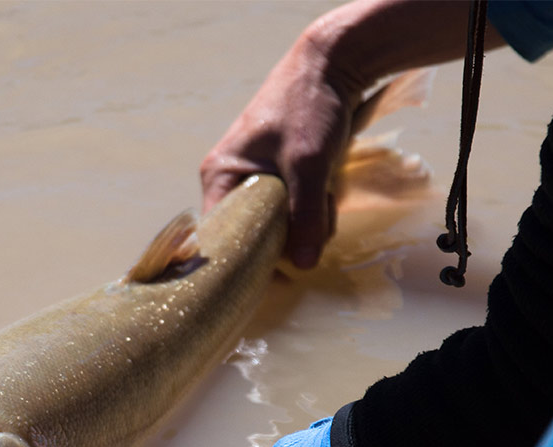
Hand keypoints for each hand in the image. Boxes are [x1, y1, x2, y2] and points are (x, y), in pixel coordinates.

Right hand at [199, 0, 507, 270]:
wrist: (333, 64)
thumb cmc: (308, 106)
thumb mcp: (309, 163)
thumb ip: (305, 215)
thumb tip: (303, 265)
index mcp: (220, 176)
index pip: (220, 237)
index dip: (242, 262)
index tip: (271, 276)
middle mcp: (230, 182)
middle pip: (254, 237)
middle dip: (289, 237)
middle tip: (315, 217)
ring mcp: (256, 182)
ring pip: (280, 227)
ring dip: (309, 221)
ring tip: (325, 193)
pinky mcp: (281, 181)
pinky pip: (294, 212)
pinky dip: (315, 209)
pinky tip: (327, 189)